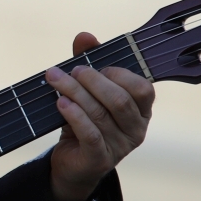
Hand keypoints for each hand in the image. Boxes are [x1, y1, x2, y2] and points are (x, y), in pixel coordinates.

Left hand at [45, 33, 154, 200]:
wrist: (72, 164)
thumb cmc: (85, 122)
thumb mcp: (88, 92)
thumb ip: (89, 62)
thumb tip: (84, 36)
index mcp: (141, 111)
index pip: (143, 89)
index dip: (120, 74)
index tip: (96, 66)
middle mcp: (136, 130)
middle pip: (120, 100)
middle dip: (93, 80)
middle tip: (73, 70)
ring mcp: (120, 147)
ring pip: (100, 114)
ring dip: (75, 93)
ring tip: (56, 80)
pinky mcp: (99, 159)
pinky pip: (90, 134)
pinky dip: (74, 115)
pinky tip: (60, 103)